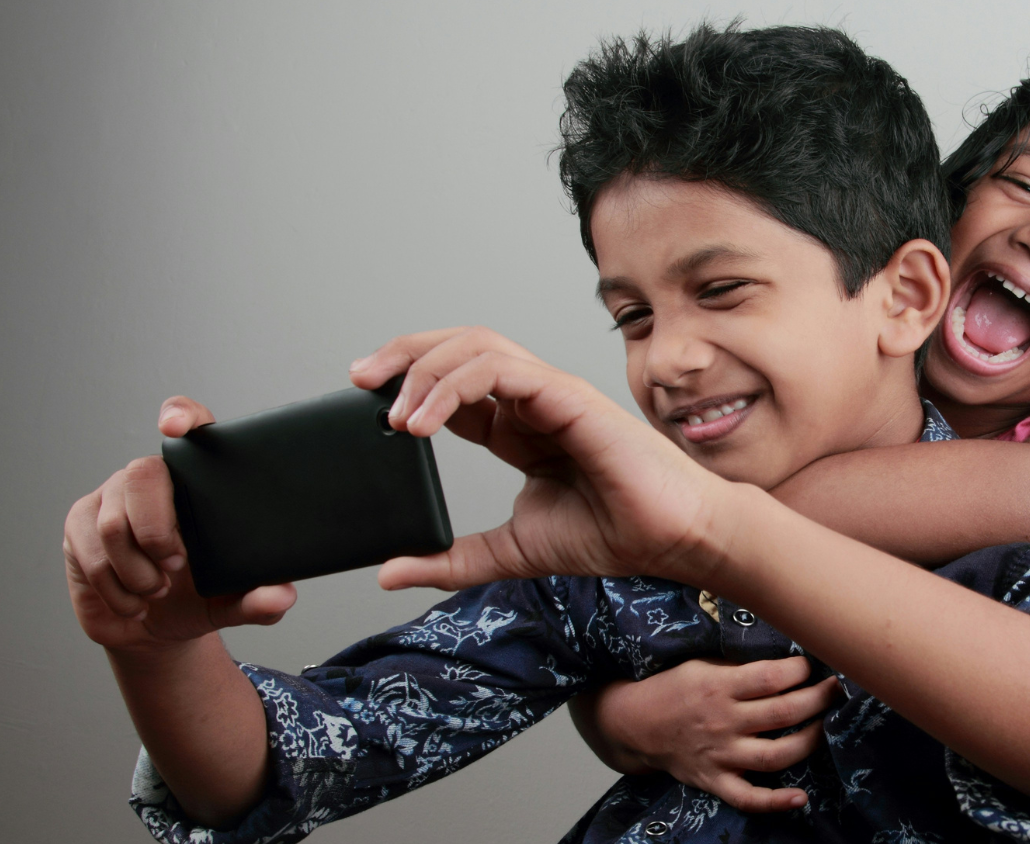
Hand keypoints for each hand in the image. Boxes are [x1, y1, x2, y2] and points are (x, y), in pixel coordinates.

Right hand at [63, 397, 296, 652]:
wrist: (157, 628)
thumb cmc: (201, 597)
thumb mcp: (236, 602)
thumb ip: (261, 599)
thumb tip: (282, 598)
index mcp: (200, 479)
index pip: (191, 424)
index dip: (181, 415)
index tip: (174, 428)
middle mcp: (153, 478)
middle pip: (142, 476)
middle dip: (158, 530)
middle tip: (177, 566)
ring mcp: (111, 497)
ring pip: (114, 525)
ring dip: (139, 571)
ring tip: (159, 589)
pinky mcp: (80, 523)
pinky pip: (92, 553)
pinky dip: (117, 589)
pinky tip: (135, 601)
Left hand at [348, 327, 742, 590]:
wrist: (671, 539)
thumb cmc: (612, 534)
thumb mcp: (508, 552)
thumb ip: (451, 559)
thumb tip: (390, 570)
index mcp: (518, 428)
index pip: (452, 385)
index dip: (406, 386)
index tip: (364, 407)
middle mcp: (530, 401)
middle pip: (456, 349)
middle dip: (402, 356)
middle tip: (359, 381)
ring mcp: (549, 392)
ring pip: (475, 347)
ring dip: (423, 370)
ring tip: (392, 413)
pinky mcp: (565, 394)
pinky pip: (499, 370)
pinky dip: (453, 386)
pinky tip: (425, 421)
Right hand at [573, 657, 839, 811]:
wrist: (635, 724)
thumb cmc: (674, 688)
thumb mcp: (702, 664)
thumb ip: (739, 667)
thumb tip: (785, 660)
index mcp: (719, 686)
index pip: (771, 678)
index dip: (799, 671)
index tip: (811, 665)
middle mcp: (723, 721)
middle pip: (784, 713)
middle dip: (819, 699)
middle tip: (836, 690)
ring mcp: (721, 755)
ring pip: (776, 754)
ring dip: (810, 740)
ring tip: (826, 725)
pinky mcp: (716, 781)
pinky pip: (748, 798)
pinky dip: (775, 802)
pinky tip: (800, 798)